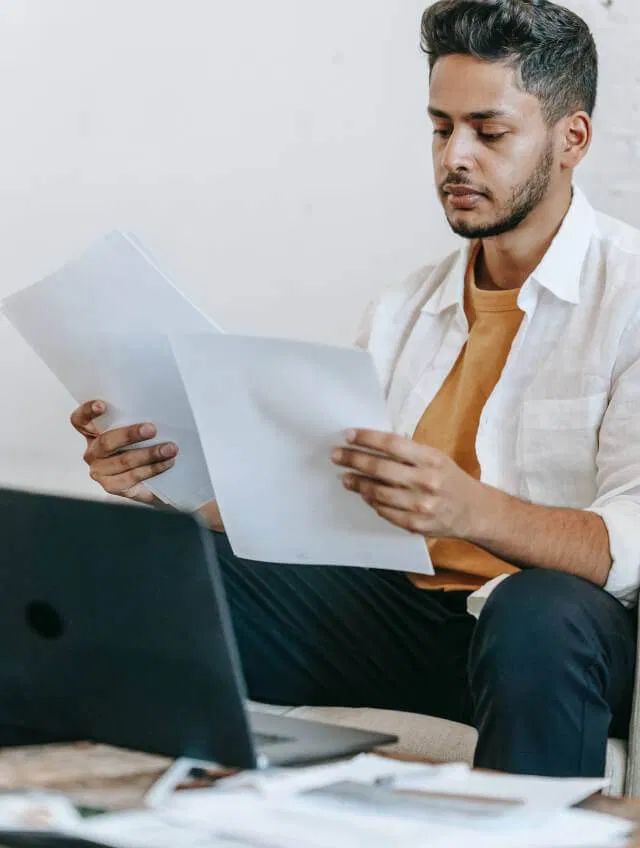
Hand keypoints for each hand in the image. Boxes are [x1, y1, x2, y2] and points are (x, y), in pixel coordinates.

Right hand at [70, 400, 177, 503]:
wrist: (154, 478)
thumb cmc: (143, 445)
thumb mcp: (137, 430)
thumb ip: (137, 420)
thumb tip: (156, 409)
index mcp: (92, 432)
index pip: (81, 420)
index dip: (88, 412)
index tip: (102, 405)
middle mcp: (92, 452)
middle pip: (106, 442)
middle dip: (130, 434)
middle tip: (152, 429)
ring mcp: (99, 471)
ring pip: (123, 460)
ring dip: (149, 454)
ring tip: (170, 449)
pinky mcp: (111, 486)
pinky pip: (132, 477)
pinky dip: (153, 469)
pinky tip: (167, 463)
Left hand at [331, 429, 490, 539]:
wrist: (474, 511)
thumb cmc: (449, 478)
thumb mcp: (436, 458)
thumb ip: (408, 453)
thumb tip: (371, 445)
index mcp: (431, 459)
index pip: (392, 445)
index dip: (367, 438)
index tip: (348, 435)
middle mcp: (426, 481)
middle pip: (380, 469)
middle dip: (354, 460)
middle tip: (337, 455)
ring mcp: (420, 505)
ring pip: (379, 493)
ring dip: (357, 484)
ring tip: (345, 477)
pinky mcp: (416, 525)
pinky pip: (385, 512)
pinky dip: (372, 502)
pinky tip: (363, 494)